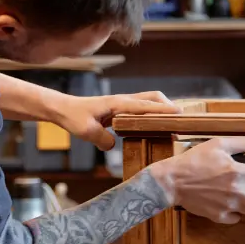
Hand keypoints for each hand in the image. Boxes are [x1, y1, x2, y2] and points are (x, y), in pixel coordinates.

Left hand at [56, 92, 180, 150]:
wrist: (63, 109)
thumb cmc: (73, 117)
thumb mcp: (86, 131)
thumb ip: (102, 139)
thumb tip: (114, 146)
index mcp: (118, 103)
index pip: (145, 105)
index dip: (163, 109)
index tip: (179, 113)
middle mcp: (123, 100)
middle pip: (153, 97)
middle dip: (169, 105)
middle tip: (181, 120)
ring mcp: (122, 103)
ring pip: (149, 101)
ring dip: (162, 108)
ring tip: (173, 123)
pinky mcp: (120, 109)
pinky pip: (141, 109)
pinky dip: (153, 113)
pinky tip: (155, 126)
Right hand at [150, 137, 244, 224]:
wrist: (171, 181)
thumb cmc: (193, 160)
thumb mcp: (218, 143)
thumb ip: (243, 143)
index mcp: (240, 172)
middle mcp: (238, 192)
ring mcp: (229, 207)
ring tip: (237, 195)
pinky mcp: (219, 217)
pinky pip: (235, 218)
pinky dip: (234, 212)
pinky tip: (224, 201)